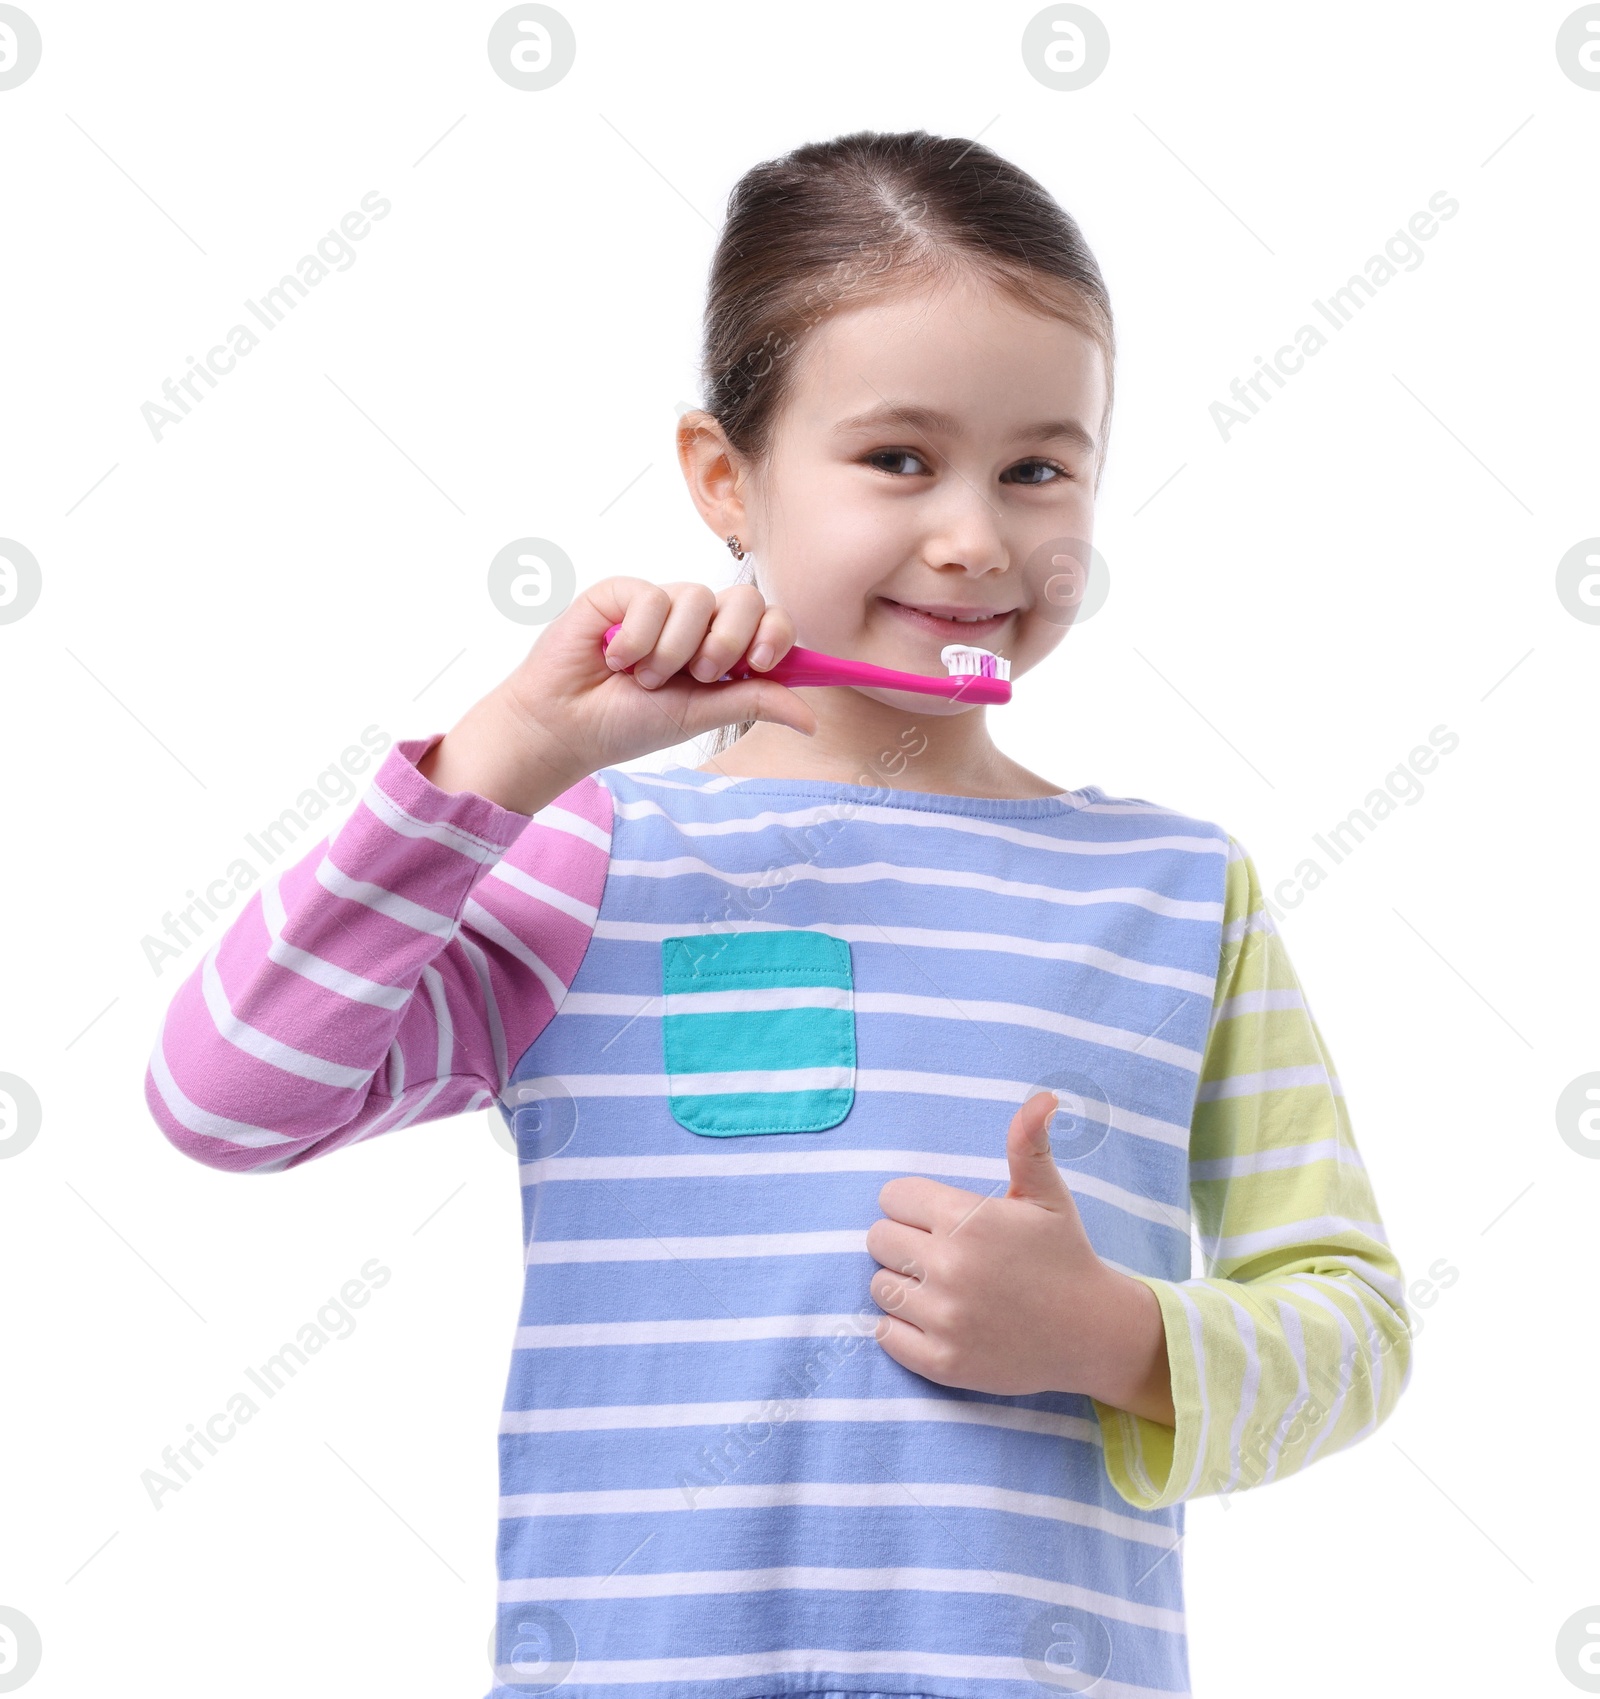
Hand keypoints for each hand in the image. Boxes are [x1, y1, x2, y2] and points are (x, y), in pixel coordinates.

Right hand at [418, 577, 816, 814]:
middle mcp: (696, 624)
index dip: (775, 635)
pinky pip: (653, 595)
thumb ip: (753, 702)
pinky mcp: (622, 593)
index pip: (768, 624)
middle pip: (744, 600)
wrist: (566, 726)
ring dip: (673, 649)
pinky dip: (638, 635)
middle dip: (728, 641)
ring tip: (644, 678)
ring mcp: (660, 606)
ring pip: (697, 597)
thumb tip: (810, 718)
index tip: (764, 663)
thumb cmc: (628, 724)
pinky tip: (614, 658)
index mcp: (721, 652)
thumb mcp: (699, 716)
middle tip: (700, 675)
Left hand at [866, 1091, 1173, 1419]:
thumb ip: (1028, 1143)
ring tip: (939, 1286)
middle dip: (903, 1241)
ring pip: (879, 1285)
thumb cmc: (1064, 1255)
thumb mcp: (1047, 1195)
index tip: (939, 1218)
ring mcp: (944, 1318)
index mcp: (967, 1219)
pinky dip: (901, 1327)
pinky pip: (885, 1334)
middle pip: (878, 1239)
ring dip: (902, 1284)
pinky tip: (935, 1318)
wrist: (1092, 1333)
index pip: (891, 1197)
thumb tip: (1043, 1097)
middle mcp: (950, 1268)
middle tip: (940, 1253)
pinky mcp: (941, 1362)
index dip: (913, 1205)